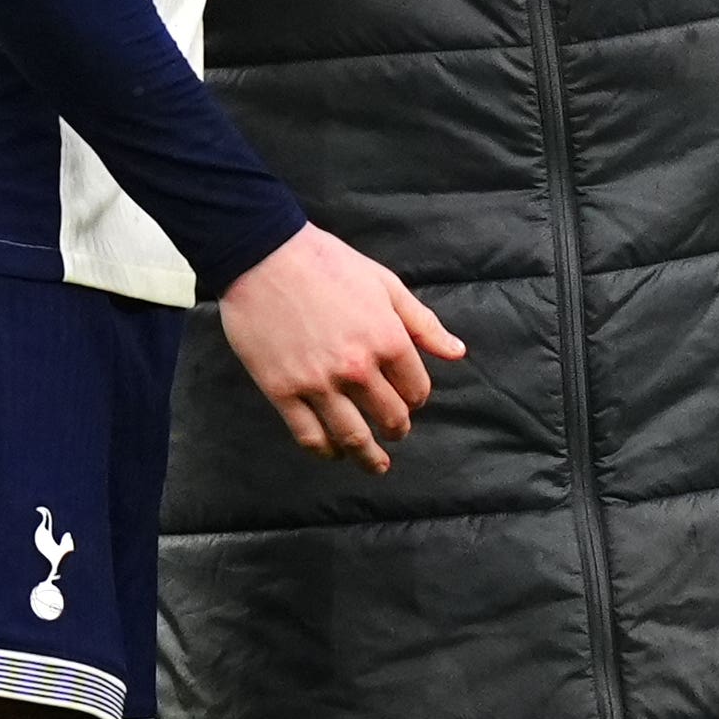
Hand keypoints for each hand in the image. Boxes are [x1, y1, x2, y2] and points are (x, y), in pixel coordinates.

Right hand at [216, 223, 466, 471]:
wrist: (262, 254)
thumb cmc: (326, 263)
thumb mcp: (384, 284)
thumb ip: (422, 323)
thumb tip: (456, 353)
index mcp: (387, 340)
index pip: (416, 389)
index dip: (417, 398)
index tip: (410, 399)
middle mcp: (357, 368)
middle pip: (390, 417)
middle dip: (397, 428)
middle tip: (395, 431)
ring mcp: (318, 383)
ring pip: (352, 436)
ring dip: (368, 456)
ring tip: (375, 464)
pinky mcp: (282, 391)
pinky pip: (309, 436)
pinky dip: (325, 451)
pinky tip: (333, 453)